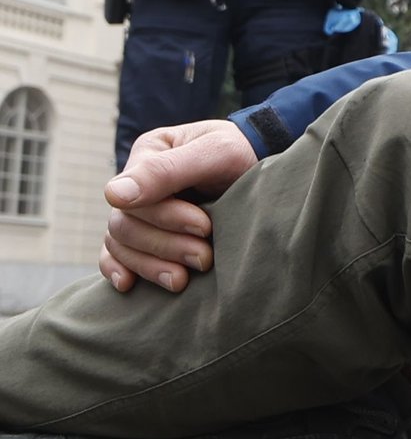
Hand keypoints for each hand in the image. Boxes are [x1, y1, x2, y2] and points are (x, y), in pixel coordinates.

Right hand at [100, 120, 259, 292]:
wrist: (268, 168)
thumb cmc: (241, 154)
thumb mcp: (213, 152)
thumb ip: (166, 170)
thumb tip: (113, 196)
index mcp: (147, 157)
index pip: (136, 198)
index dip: (166, 218)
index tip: (205, 227)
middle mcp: (138, 188)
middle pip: (126, 226)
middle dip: (165, 245)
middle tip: (204, 257)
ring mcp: (142, 214)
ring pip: (122, 245)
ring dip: (150, 266)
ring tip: (181, 280)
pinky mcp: (150, 238)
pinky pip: (117, 256)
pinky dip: (119, 270)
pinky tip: (127, 285)